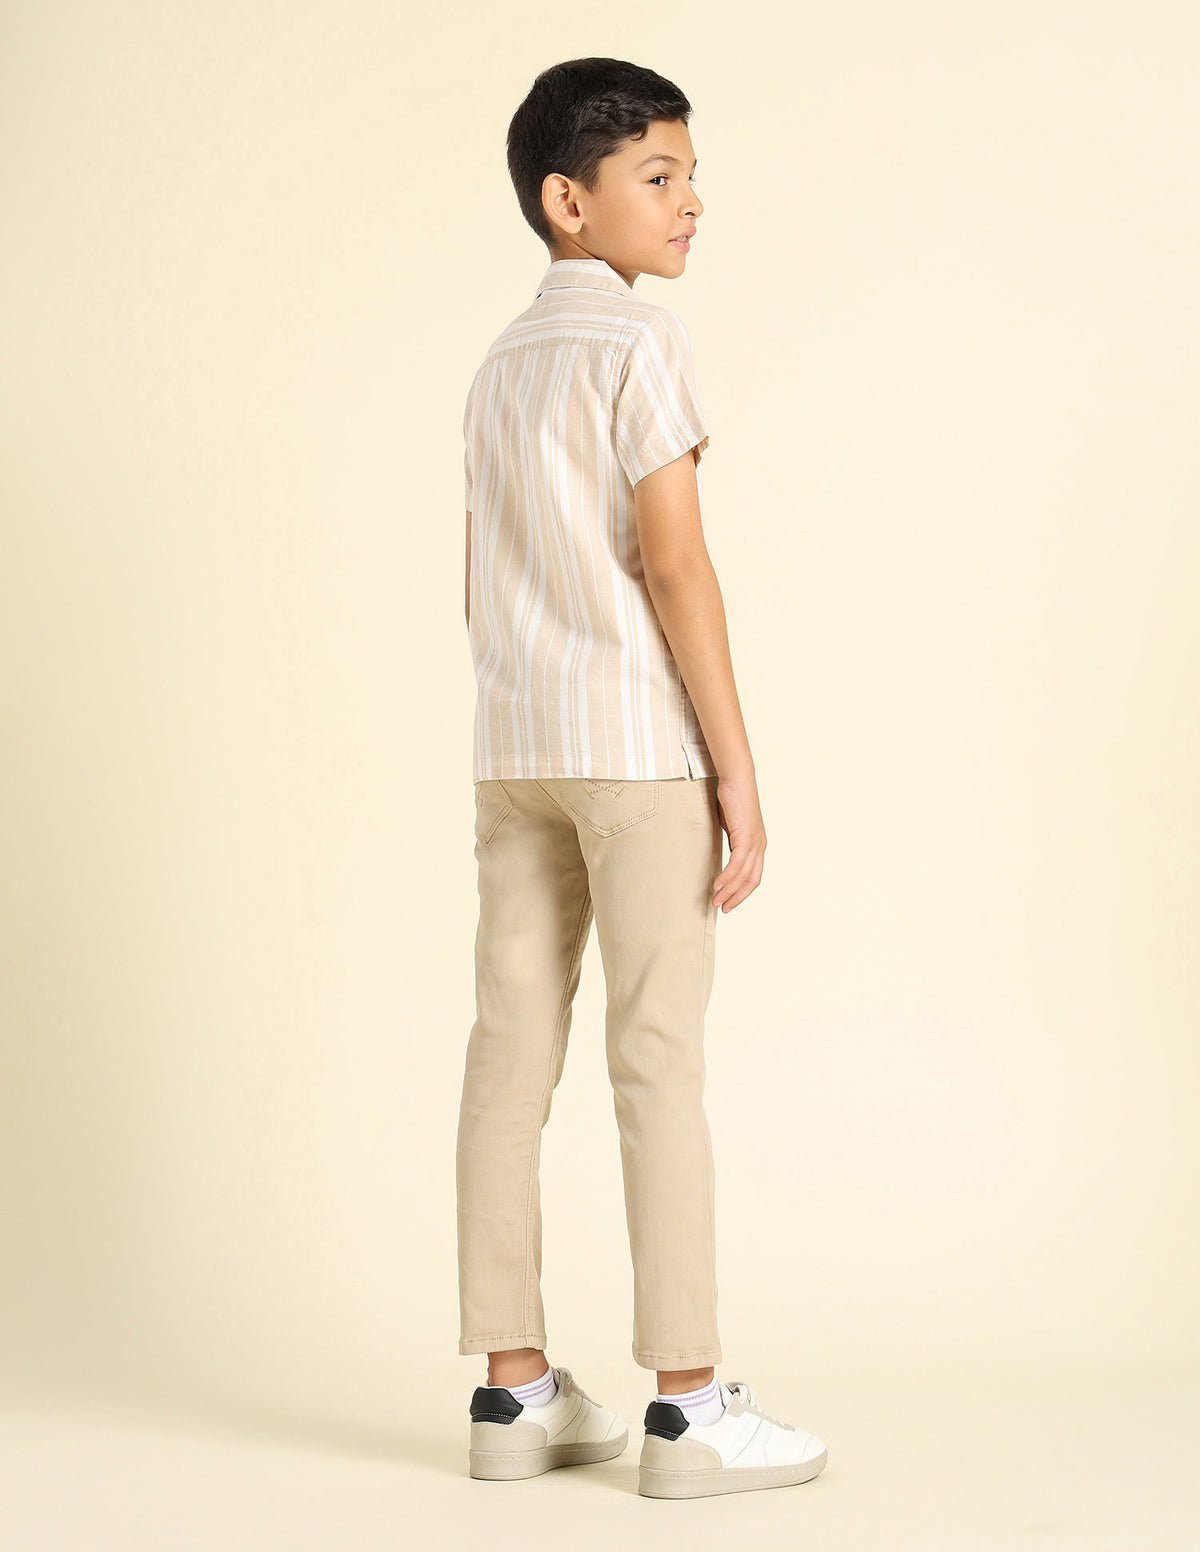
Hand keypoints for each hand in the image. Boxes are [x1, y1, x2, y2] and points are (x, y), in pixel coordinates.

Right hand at [711, 772, 765, 911]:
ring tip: (715, 901)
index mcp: (757, 845)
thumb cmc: (731, 798)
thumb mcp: (730, 824)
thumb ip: (729, 839)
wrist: (736, 779)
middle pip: (751, 880)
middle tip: (722, 908)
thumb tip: (720, 850)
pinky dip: (727, 877)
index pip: (753, 876)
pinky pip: (737, 864)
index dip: (741, 891)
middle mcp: (759, 846)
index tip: (728, 901)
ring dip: (729, 891)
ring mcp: (754, 842)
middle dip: (736, 897)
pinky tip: (716, 885)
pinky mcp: (746, 837)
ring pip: (743, 875)